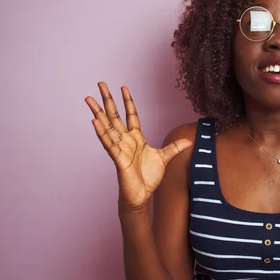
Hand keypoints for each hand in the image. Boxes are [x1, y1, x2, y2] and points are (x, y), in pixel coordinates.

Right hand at [85, 82, 192, 210]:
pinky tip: (95, 121)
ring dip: (98, 112)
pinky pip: (108, 143)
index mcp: (136, 138)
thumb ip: (175, 147)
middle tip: (100, 84)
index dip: (128, 101)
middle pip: (115, 116)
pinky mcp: (117, 158)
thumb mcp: (165, 158)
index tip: (124, 87)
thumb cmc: (148, 178)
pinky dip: (101, 133)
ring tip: (89, 99)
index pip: (131, 115)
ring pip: (107, 126)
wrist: (141, 196)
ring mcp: (120, 148)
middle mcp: (126, 140)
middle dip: (108, 100)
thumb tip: (189, 141)